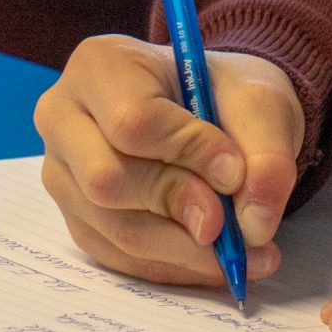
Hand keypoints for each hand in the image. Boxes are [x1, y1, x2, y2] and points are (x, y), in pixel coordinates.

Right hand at [34, 33, 304, 286]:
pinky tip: (216, 258)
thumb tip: (254, 224)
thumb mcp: (261, 105)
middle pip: (107, 181)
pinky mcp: (78, 220)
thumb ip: (266, 157)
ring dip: (187, 250)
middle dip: (180, 206)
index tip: (236, 172)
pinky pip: (122, 259)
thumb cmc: (224, 96)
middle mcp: (64, 119)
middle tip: (236, 224)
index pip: (130, 122)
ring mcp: (65, 175)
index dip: (188, 154)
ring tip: (247, 251)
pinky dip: (177, 266)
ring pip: (117, 229)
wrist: (211, 113)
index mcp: (100, 65)